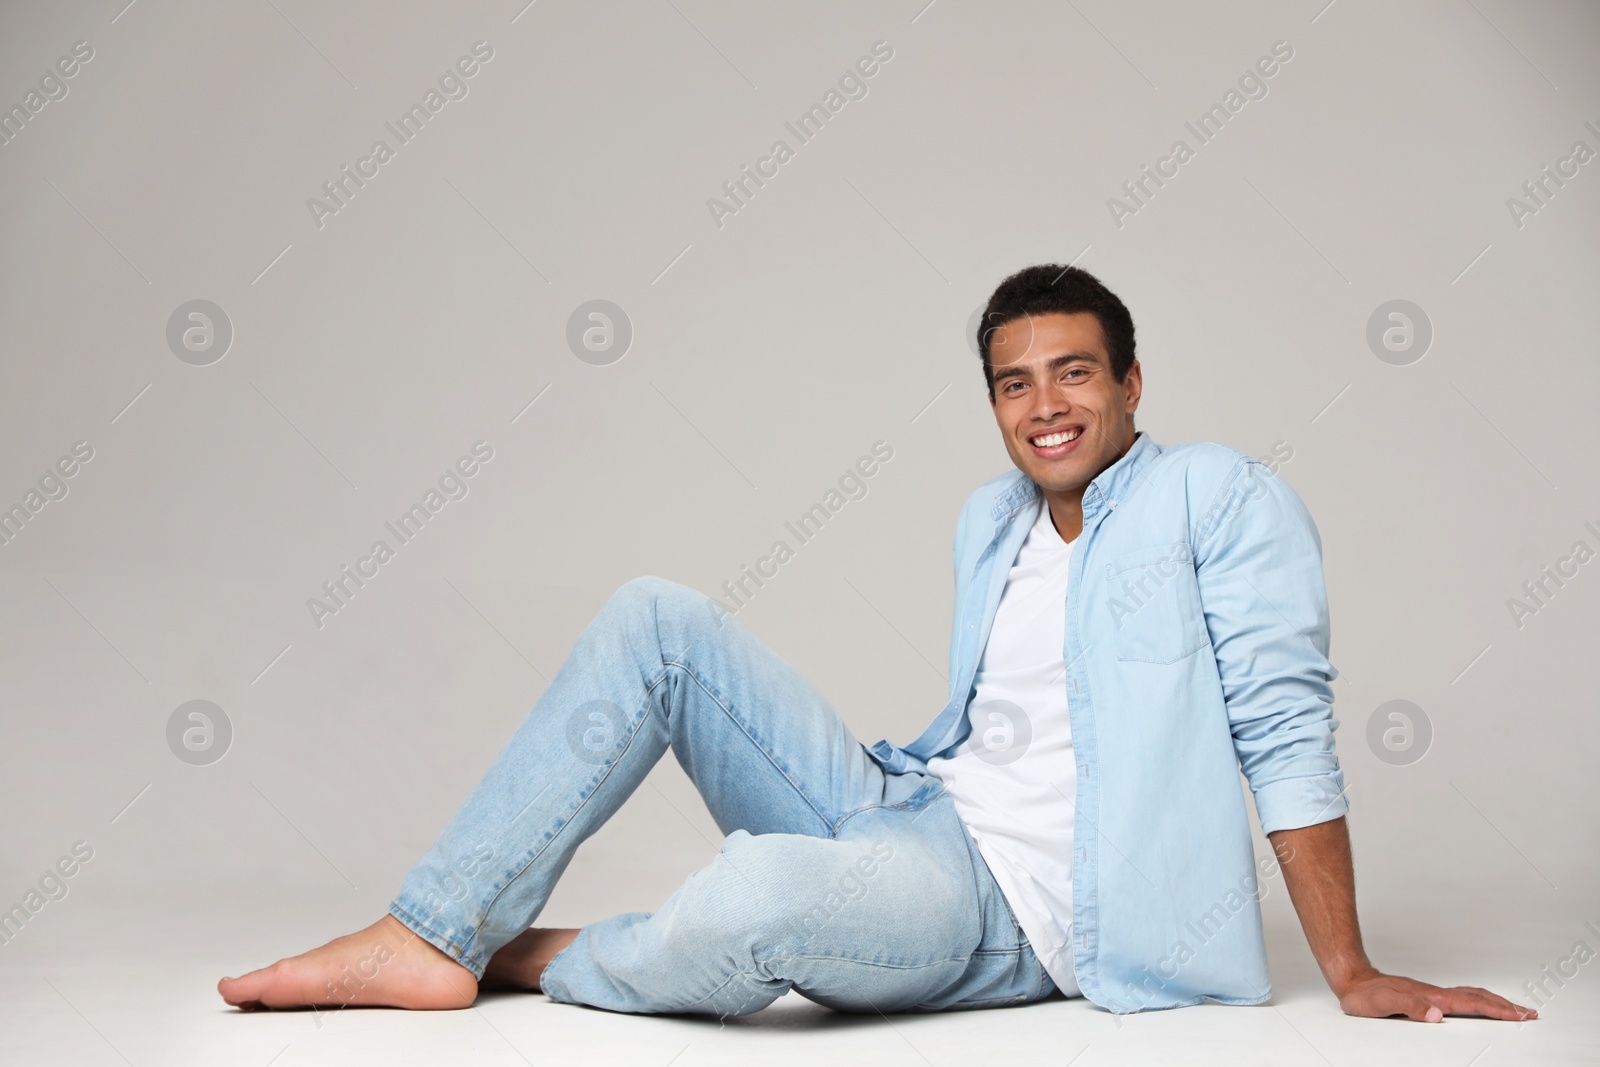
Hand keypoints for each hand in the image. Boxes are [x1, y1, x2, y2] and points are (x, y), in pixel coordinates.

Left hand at [1336, 969, 1537, 1022]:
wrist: (1352, 980)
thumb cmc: (1366, 994)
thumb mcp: (1384, 1004)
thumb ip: (1411, 1008)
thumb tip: (1437, 1016)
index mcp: (1432, 998)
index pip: (1472, 1004)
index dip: (1497, 1010)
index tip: (1520, 1015)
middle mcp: (1436, 994)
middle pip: (1478, 997)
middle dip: (1506, 1006)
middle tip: (1530, 1013)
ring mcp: (1433, 994)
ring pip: (1471, 995)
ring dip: (1495, 1002)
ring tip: (1514, 1009)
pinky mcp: (1427, 996)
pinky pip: (1461, 997)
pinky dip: (1478, 1001)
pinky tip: (1479, 1005)